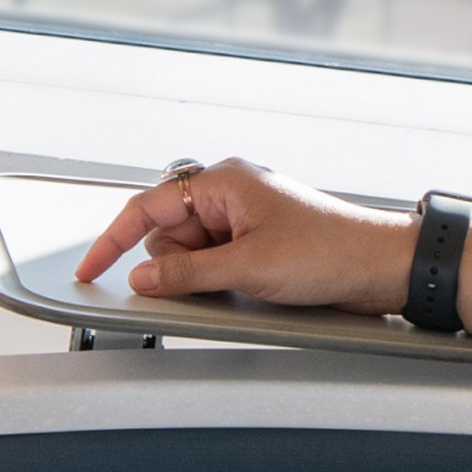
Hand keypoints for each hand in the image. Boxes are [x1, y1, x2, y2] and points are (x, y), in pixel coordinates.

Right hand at [73, 159, 410, 314]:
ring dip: (201, 276)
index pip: (146, 208)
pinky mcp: (258, 244)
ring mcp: (244, 221)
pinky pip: (216, 264)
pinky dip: (218, 281)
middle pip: (167, 235)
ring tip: (246, 284)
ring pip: (191, 255)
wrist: (382, 266)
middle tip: (216, 280)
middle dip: (176, 265)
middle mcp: (230, 195)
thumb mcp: (247, 267)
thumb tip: (140, 280)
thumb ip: (185, 275)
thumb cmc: (330, 249)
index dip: (112, 242)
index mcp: (222, 182)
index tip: (89, 271)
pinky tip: (249, 289)